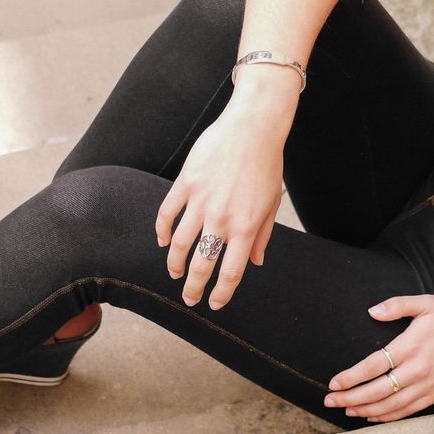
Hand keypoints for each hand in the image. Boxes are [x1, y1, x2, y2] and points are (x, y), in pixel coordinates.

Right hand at [154, 106, 286, 310]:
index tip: (214, 304)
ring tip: (174, 272)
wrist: (252, 128)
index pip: (231, 272)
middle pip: (202, 265)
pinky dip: (161, 231)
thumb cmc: (266, 165)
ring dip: (174, 263)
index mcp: (246, 228)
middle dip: (194, 288)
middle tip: (189, 298)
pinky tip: (162, 241)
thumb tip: (256, 263)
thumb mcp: (272, 203)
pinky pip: (167, 214)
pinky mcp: (186, 184)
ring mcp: (201, 202)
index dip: (221, 293)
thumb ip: (263, 235)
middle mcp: (222, 220)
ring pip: (179, 244)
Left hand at [324, 295, 433, 421]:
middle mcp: (417, 370)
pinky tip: (374, 416)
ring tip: (346, 411)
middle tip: (330, 402)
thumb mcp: (427, 302)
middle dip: (349, 399)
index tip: (333, 384)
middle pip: (376, 391)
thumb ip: (397, 306)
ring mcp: (427, 386)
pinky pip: (408, 410)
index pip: (372, 367)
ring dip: (365, 410)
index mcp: (410, 346)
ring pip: (390, 405)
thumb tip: (372, 311)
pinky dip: (388, 416)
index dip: (350, 378)